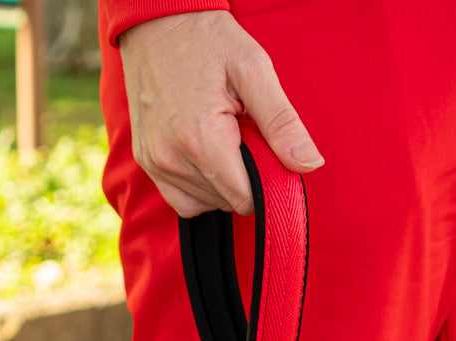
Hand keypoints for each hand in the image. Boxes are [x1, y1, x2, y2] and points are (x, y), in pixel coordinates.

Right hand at [118, 11, 322, 215]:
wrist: (156, 22)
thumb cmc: (208, 41)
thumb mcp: (254, 70)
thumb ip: (282, 122)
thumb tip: (310, 164)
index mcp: (202, 140)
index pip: (245, 198)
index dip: (265, 182)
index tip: (266, 152)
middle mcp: (173, 159)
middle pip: (227, 202)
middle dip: (244, 178)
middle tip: (243, 134)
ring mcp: (156, 164)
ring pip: (205, 204)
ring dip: (222, 183)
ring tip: (223, 140)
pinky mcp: (146, 162)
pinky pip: (181, 200)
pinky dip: (200, 189)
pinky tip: (207, 157)